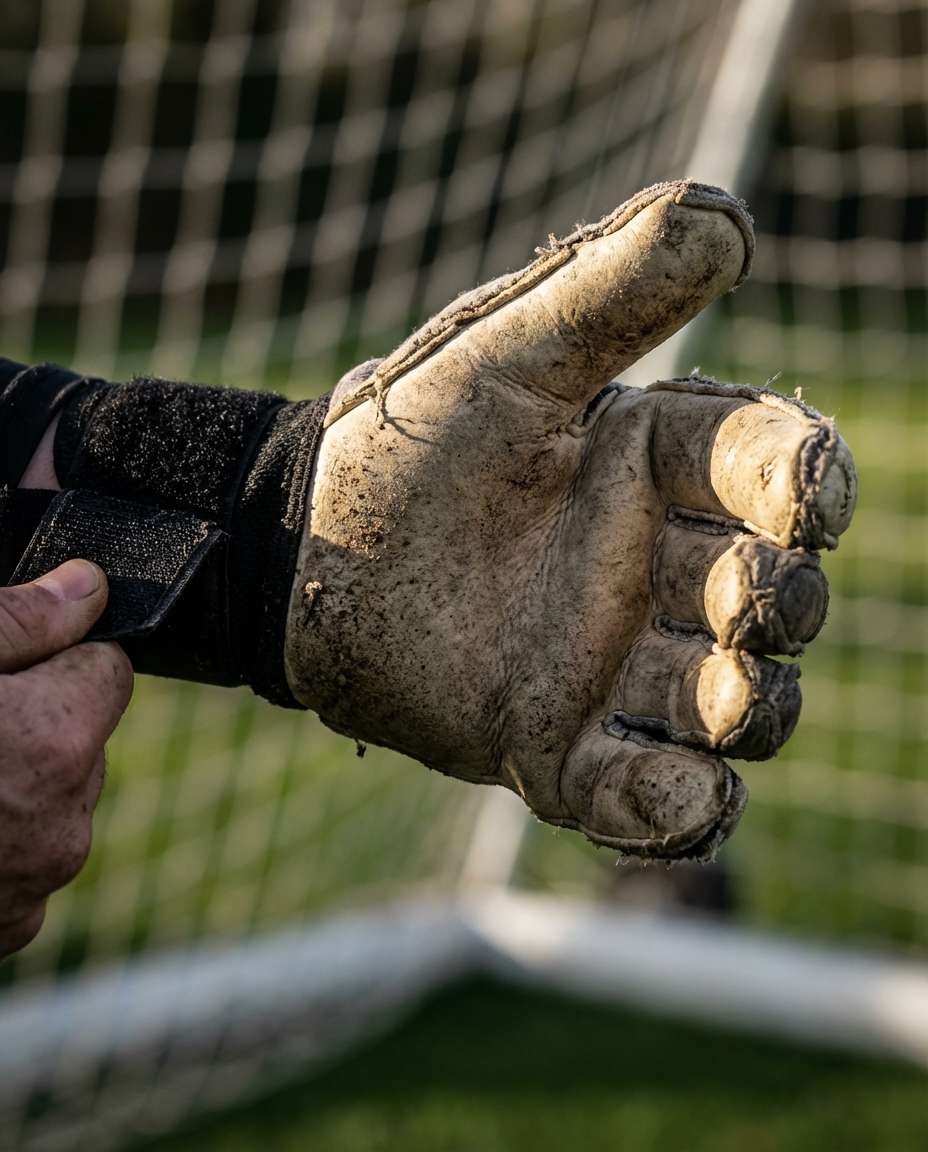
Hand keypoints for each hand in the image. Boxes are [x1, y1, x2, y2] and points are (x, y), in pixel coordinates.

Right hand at [0, 560, 132, 956]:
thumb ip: (22, 619)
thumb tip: (90, 589)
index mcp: (58, 738)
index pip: (109, 671)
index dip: (56, 657)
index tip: (9, 667)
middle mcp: (64, 819)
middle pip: (80, 741)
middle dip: (32, 725)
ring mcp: (33, 883)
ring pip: (50, 804)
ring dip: (10, 788)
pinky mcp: (4, 929)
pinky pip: (20, 868)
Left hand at [284, 182, 855, 859]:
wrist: (304, 546)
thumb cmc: (406, 439)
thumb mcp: (506, 355)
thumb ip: (611, 292)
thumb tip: (726, 214)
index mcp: (658, 469)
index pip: (773, 473)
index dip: (809, 486)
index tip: (809, 495)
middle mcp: (655, 571)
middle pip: (773, 600)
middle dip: (778, 602)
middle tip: (748, 598)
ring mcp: (612, 666)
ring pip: (731, 705)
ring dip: (751, 707)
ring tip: (728, 694)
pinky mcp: (557, 746)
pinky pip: (641, 794)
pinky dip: (676, 808)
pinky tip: (683, 796)